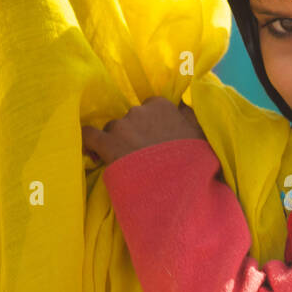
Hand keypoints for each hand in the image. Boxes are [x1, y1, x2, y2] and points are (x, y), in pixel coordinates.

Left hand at [82, 97, 204, 165]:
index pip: (151, 106)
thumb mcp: (201, 134)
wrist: (175, 186)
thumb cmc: (193, 163)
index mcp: (163, 106)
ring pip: (112, 129)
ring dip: (117, 141)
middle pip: (131, 118)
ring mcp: (122, 126)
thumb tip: (183, 105)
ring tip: (125, 162)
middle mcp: (140, 111)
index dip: (152, 123)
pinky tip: (93, 153)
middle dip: (134, 132)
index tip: (155, 138)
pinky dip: (90, 143)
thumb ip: (190, 116)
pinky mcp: (107, 144)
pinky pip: (89, 136)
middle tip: (142, 154)